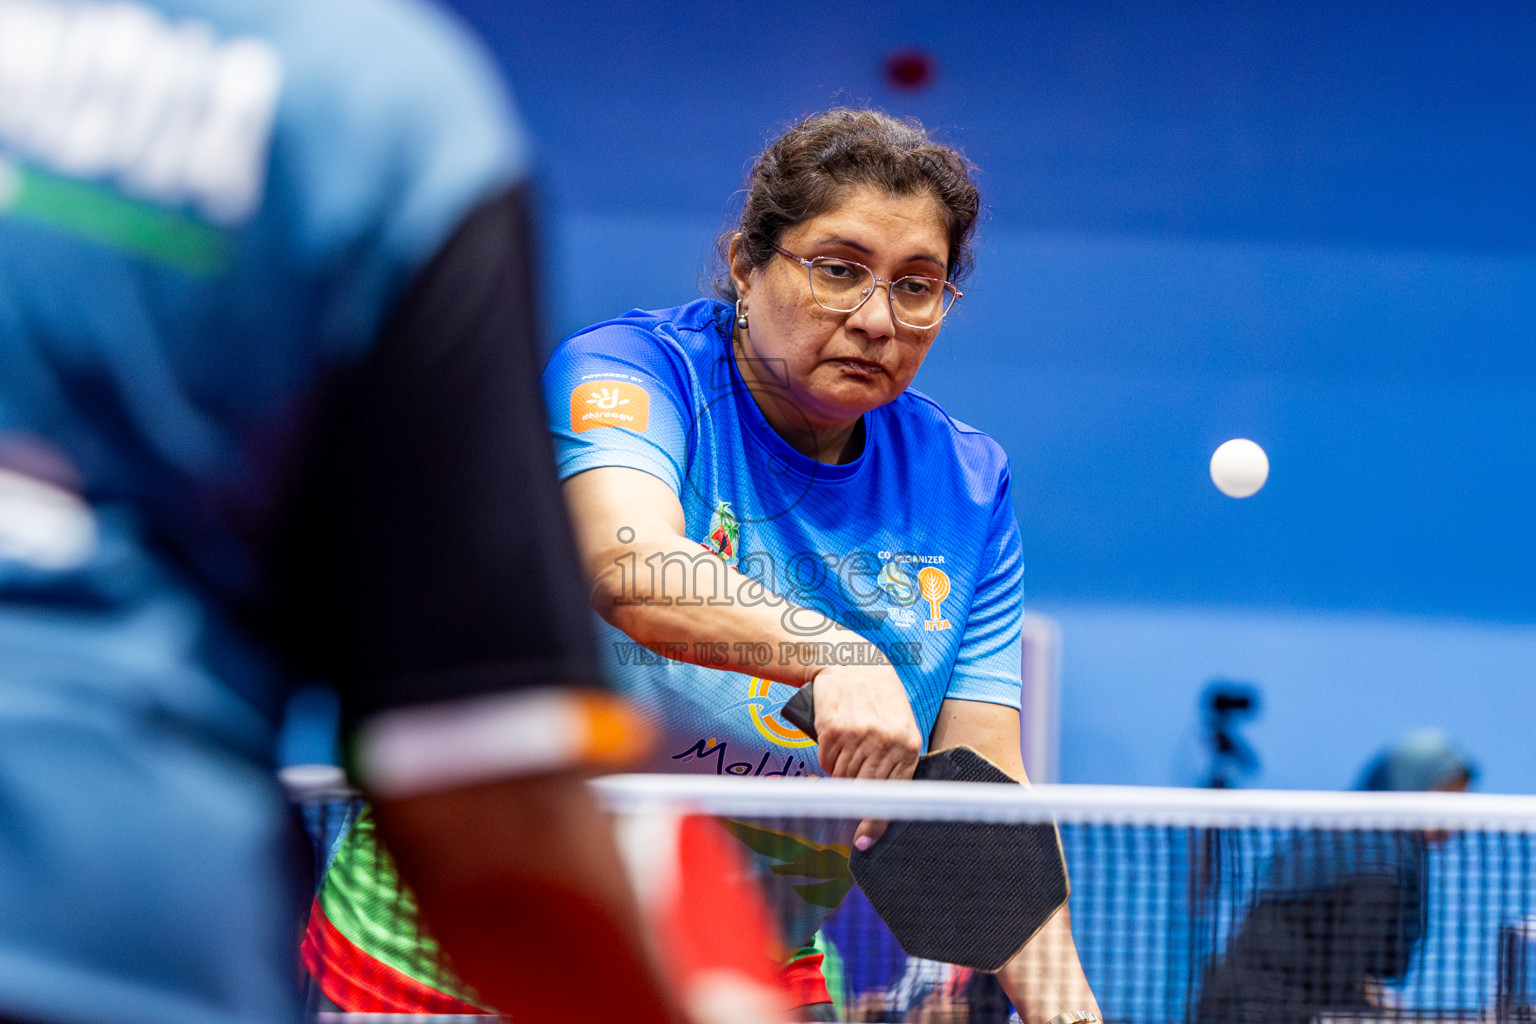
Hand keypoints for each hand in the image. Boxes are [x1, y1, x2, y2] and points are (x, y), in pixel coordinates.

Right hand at [806, 659, 920, 849]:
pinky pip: (827, 761)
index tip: (863, 842)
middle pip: (864, 791)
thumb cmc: (879, 698)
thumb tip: (885, 802)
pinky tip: (836, 739)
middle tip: (846, 814)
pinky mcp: (834, 730)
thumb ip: (895, 760)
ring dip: (840, 773)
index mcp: (908, 745)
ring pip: (842, 778)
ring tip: (847, 750)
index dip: (876, 823)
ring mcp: (859, 736)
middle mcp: (885, 742)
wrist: (852, 662)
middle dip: (854, 804)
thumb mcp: (900, 725)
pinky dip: (828, 757)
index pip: (894, 794)